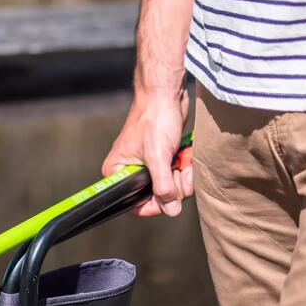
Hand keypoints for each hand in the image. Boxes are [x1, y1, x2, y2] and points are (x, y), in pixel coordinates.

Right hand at [101, 89, 193, 217]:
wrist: (165, 94)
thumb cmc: (154, 118)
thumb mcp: (157, 155)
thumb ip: (163, 186)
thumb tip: (171, 210)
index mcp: (118, 171)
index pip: (132, 204)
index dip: (154, 205)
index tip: (170, 197)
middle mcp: (130, 171)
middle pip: (155, 198)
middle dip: (173, 187)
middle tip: (179, 169)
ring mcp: (148, 166)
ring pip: (170, 188)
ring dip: (182, 177)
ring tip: (184, 159)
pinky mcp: (162, 159)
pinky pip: (176, 177)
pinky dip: (185, 170)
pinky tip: (187, 157)